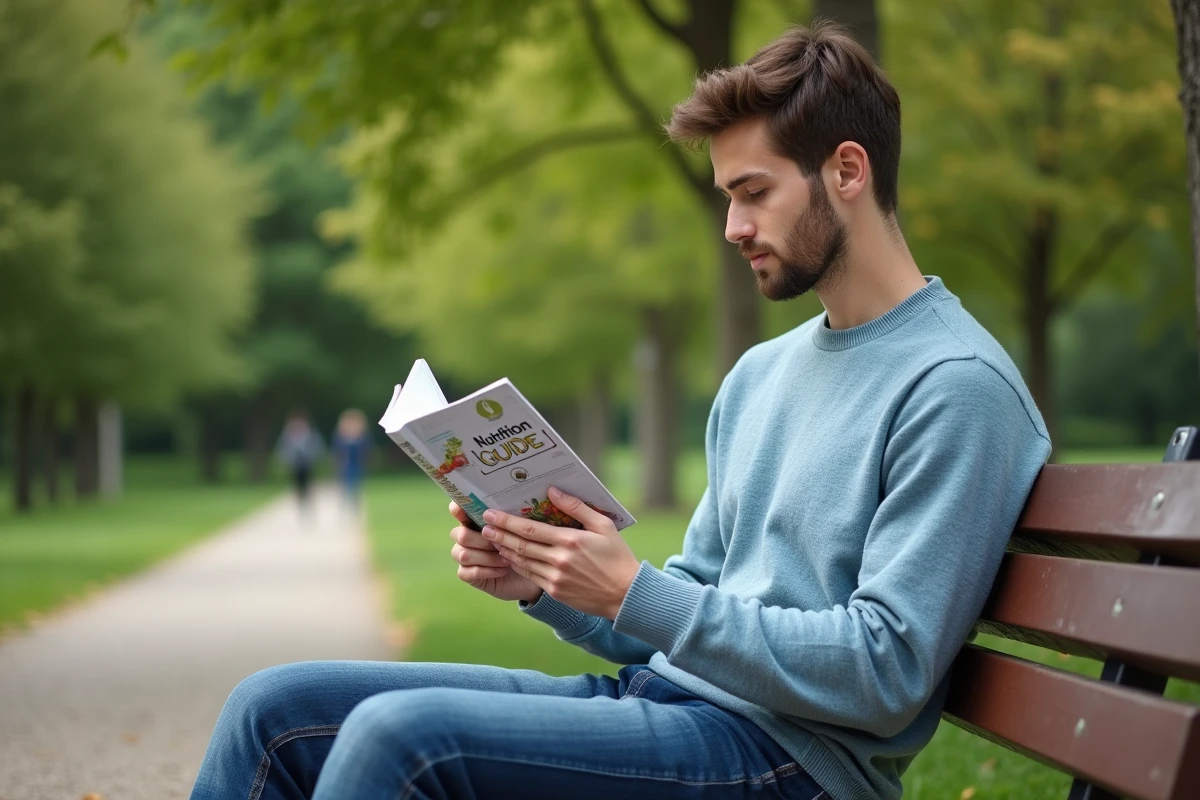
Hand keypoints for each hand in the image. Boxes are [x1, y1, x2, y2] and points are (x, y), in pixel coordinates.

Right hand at [448, 501, 542, 603]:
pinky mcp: (467, 574)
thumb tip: (505, 510)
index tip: (461, 509)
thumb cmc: (526, 547)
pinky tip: (503, 571)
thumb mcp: (522, 530)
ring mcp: (464, 556)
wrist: (532, 573)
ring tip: (507, 560)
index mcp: (476, 520)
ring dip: (488, 557)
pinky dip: (487, 571)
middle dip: (483, 540)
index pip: (458, 510)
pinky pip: (466, 572)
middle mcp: (466, 536)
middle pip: (460, 534)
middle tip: (502, 545)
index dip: (457, 509)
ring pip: (463, 554)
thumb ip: (511, 518)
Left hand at [481, 487, 640, 619]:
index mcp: (570, 541)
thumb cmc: (617, 556)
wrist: (625, 594)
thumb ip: (577, 507)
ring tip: (492, 540)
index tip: (491, 514)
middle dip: (499, 534)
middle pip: (521, 545)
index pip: (530, 529)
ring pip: (522, 561)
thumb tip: (553, 491)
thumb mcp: (604, 526)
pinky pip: (530, 575)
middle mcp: (559, 560)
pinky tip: (510, 557)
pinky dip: (517, 565)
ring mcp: (555, 577)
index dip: (507, 521)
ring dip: (505, 550)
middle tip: (484, 526)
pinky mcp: (555, 590)